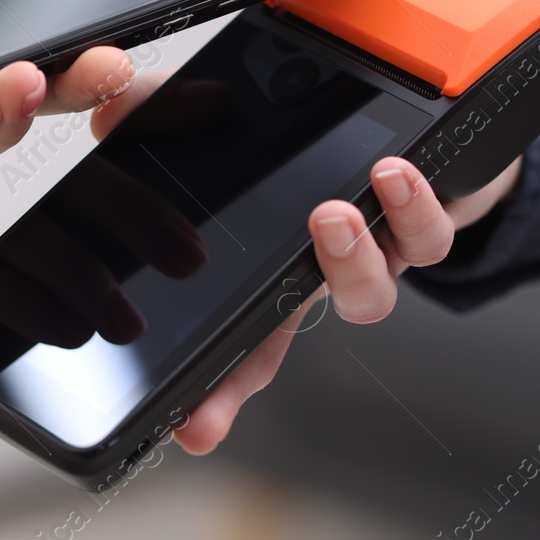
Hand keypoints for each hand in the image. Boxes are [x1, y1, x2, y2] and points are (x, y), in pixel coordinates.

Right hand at [91, 73, 523, 454]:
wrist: (422, 117)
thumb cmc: (314, 135)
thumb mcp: (220, 121)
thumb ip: (162, 115)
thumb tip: (108, 112)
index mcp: (270, 267)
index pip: (235, 342)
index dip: (213, 391)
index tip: (189, 427)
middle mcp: (320, 271)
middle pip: (297, 322)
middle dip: (272, 328)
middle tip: (261, 292)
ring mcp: (377, 251)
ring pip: (371, 290)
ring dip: (352, 258)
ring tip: (333, 213)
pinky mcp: (429, 222)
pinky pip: (432, 234)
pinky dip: (414, 206)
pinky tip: (392, 172)